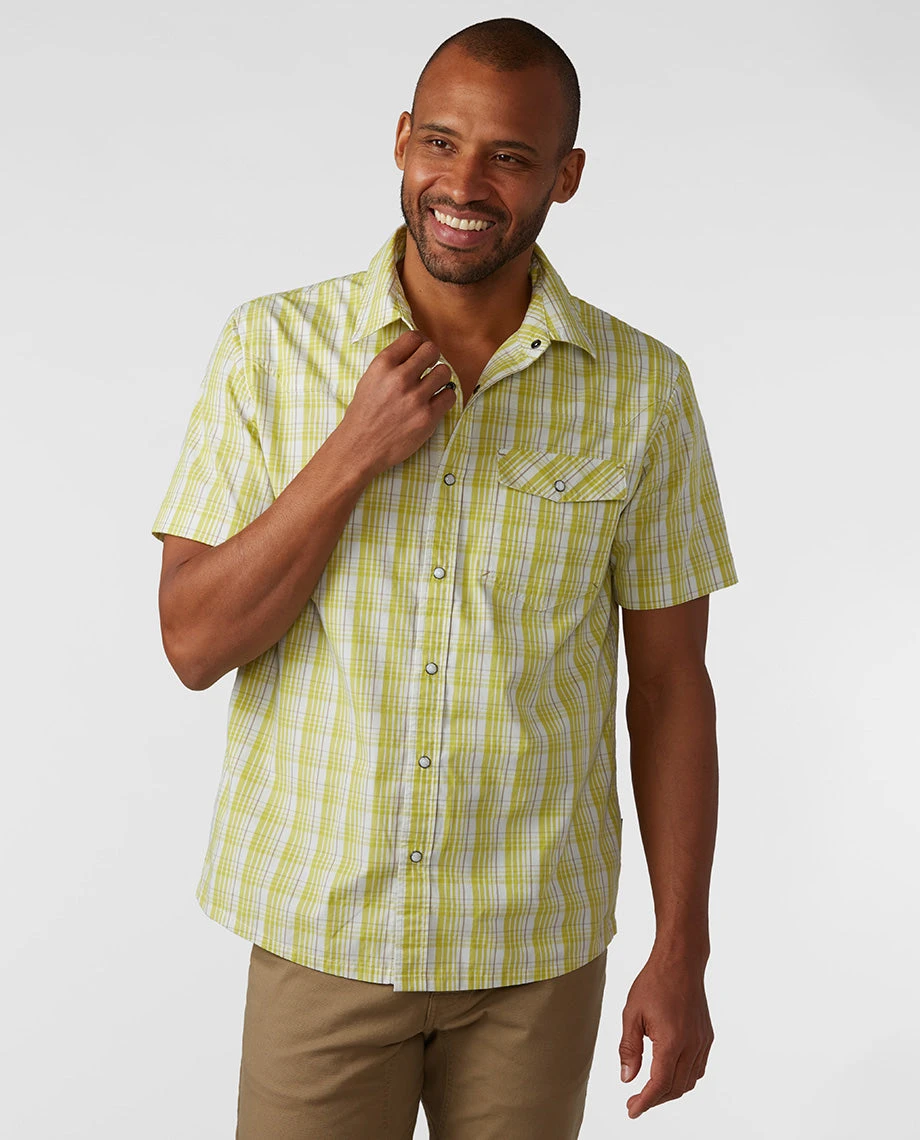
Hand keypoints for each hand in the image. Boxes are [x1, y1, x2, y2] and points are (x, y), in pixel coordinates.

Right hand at [338, 329, 454, 476]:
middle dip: (432, 358)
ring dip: (440, 378)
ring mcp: (415, 398)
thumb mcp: (370, 380)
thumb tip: (415, 352)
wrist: (360, 447)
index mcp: (383, 365)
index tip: (421, 352)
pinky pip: (450, 396)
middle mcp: (399, 378)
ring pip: (444, 372)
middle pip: (432, 350)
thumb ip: (391, 364)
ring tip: (432, 387)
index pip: (413, 337)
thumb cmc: (364, 415)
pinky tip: (435, 402)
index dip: (421, 342)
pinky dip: (445, 397)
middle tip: (428, 369)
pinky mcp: (427, 417)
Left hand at [618, 952, 713, 1118]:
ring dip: (670, 1090)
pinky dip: (684, 1078)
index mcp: (671, 1041)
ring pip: (689, 1081)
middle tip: (636, 1101)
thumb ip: (629, 1048)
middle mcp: (691, 1045)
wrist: (680, 961)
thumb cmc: (654, 983)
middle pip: (675, 1088)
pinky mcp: (707, 1036)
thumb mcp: (632, 1013)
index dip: (645, 1102)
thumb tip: (627, 1078)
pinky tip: (669, 1072)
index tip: (632, 1110)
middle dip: (655, 1099)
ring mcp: (702, 1042)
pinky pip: (698, 1068)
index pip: (659, 1085)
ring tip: (650, 1090)